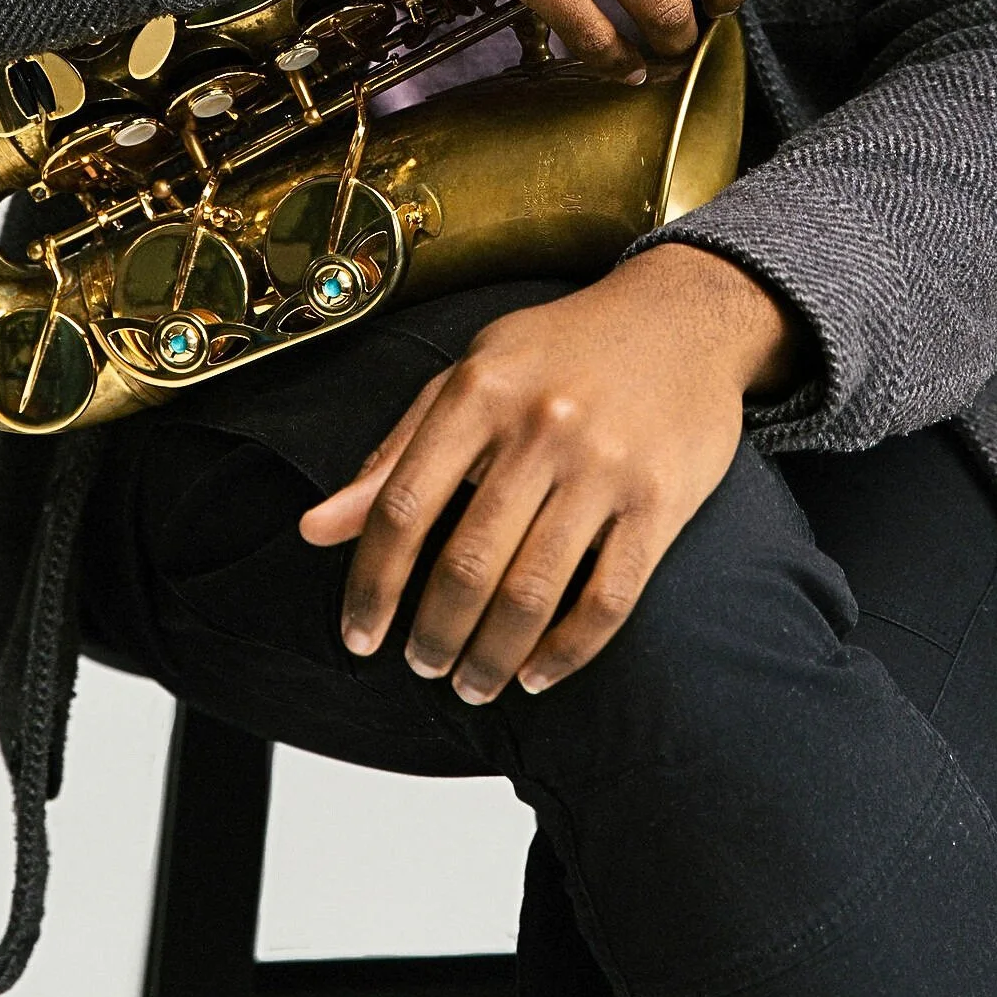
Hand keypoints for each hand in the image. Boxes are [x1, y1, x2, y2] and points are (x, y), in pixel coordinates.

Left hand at [299, 247, 806, 699]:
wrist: (682, 315)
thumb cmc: (563, 350)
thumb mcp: (471, 375)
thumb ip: (396, 454)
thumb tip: (315, 531)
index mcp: (480, 390)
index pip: (403, 506)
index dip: (372, 583)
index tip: (359, 636)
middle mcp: (541, 425)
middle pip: (466, 562)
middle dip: (434, 634)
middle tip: (423, 666)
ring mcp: (605, 464)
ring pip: (533, 592)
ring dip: (492, 656)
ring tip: (473, 682)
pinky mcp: (660, 500)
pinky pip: (608, 599)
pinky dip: (567, 653)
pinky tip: (540, 673)